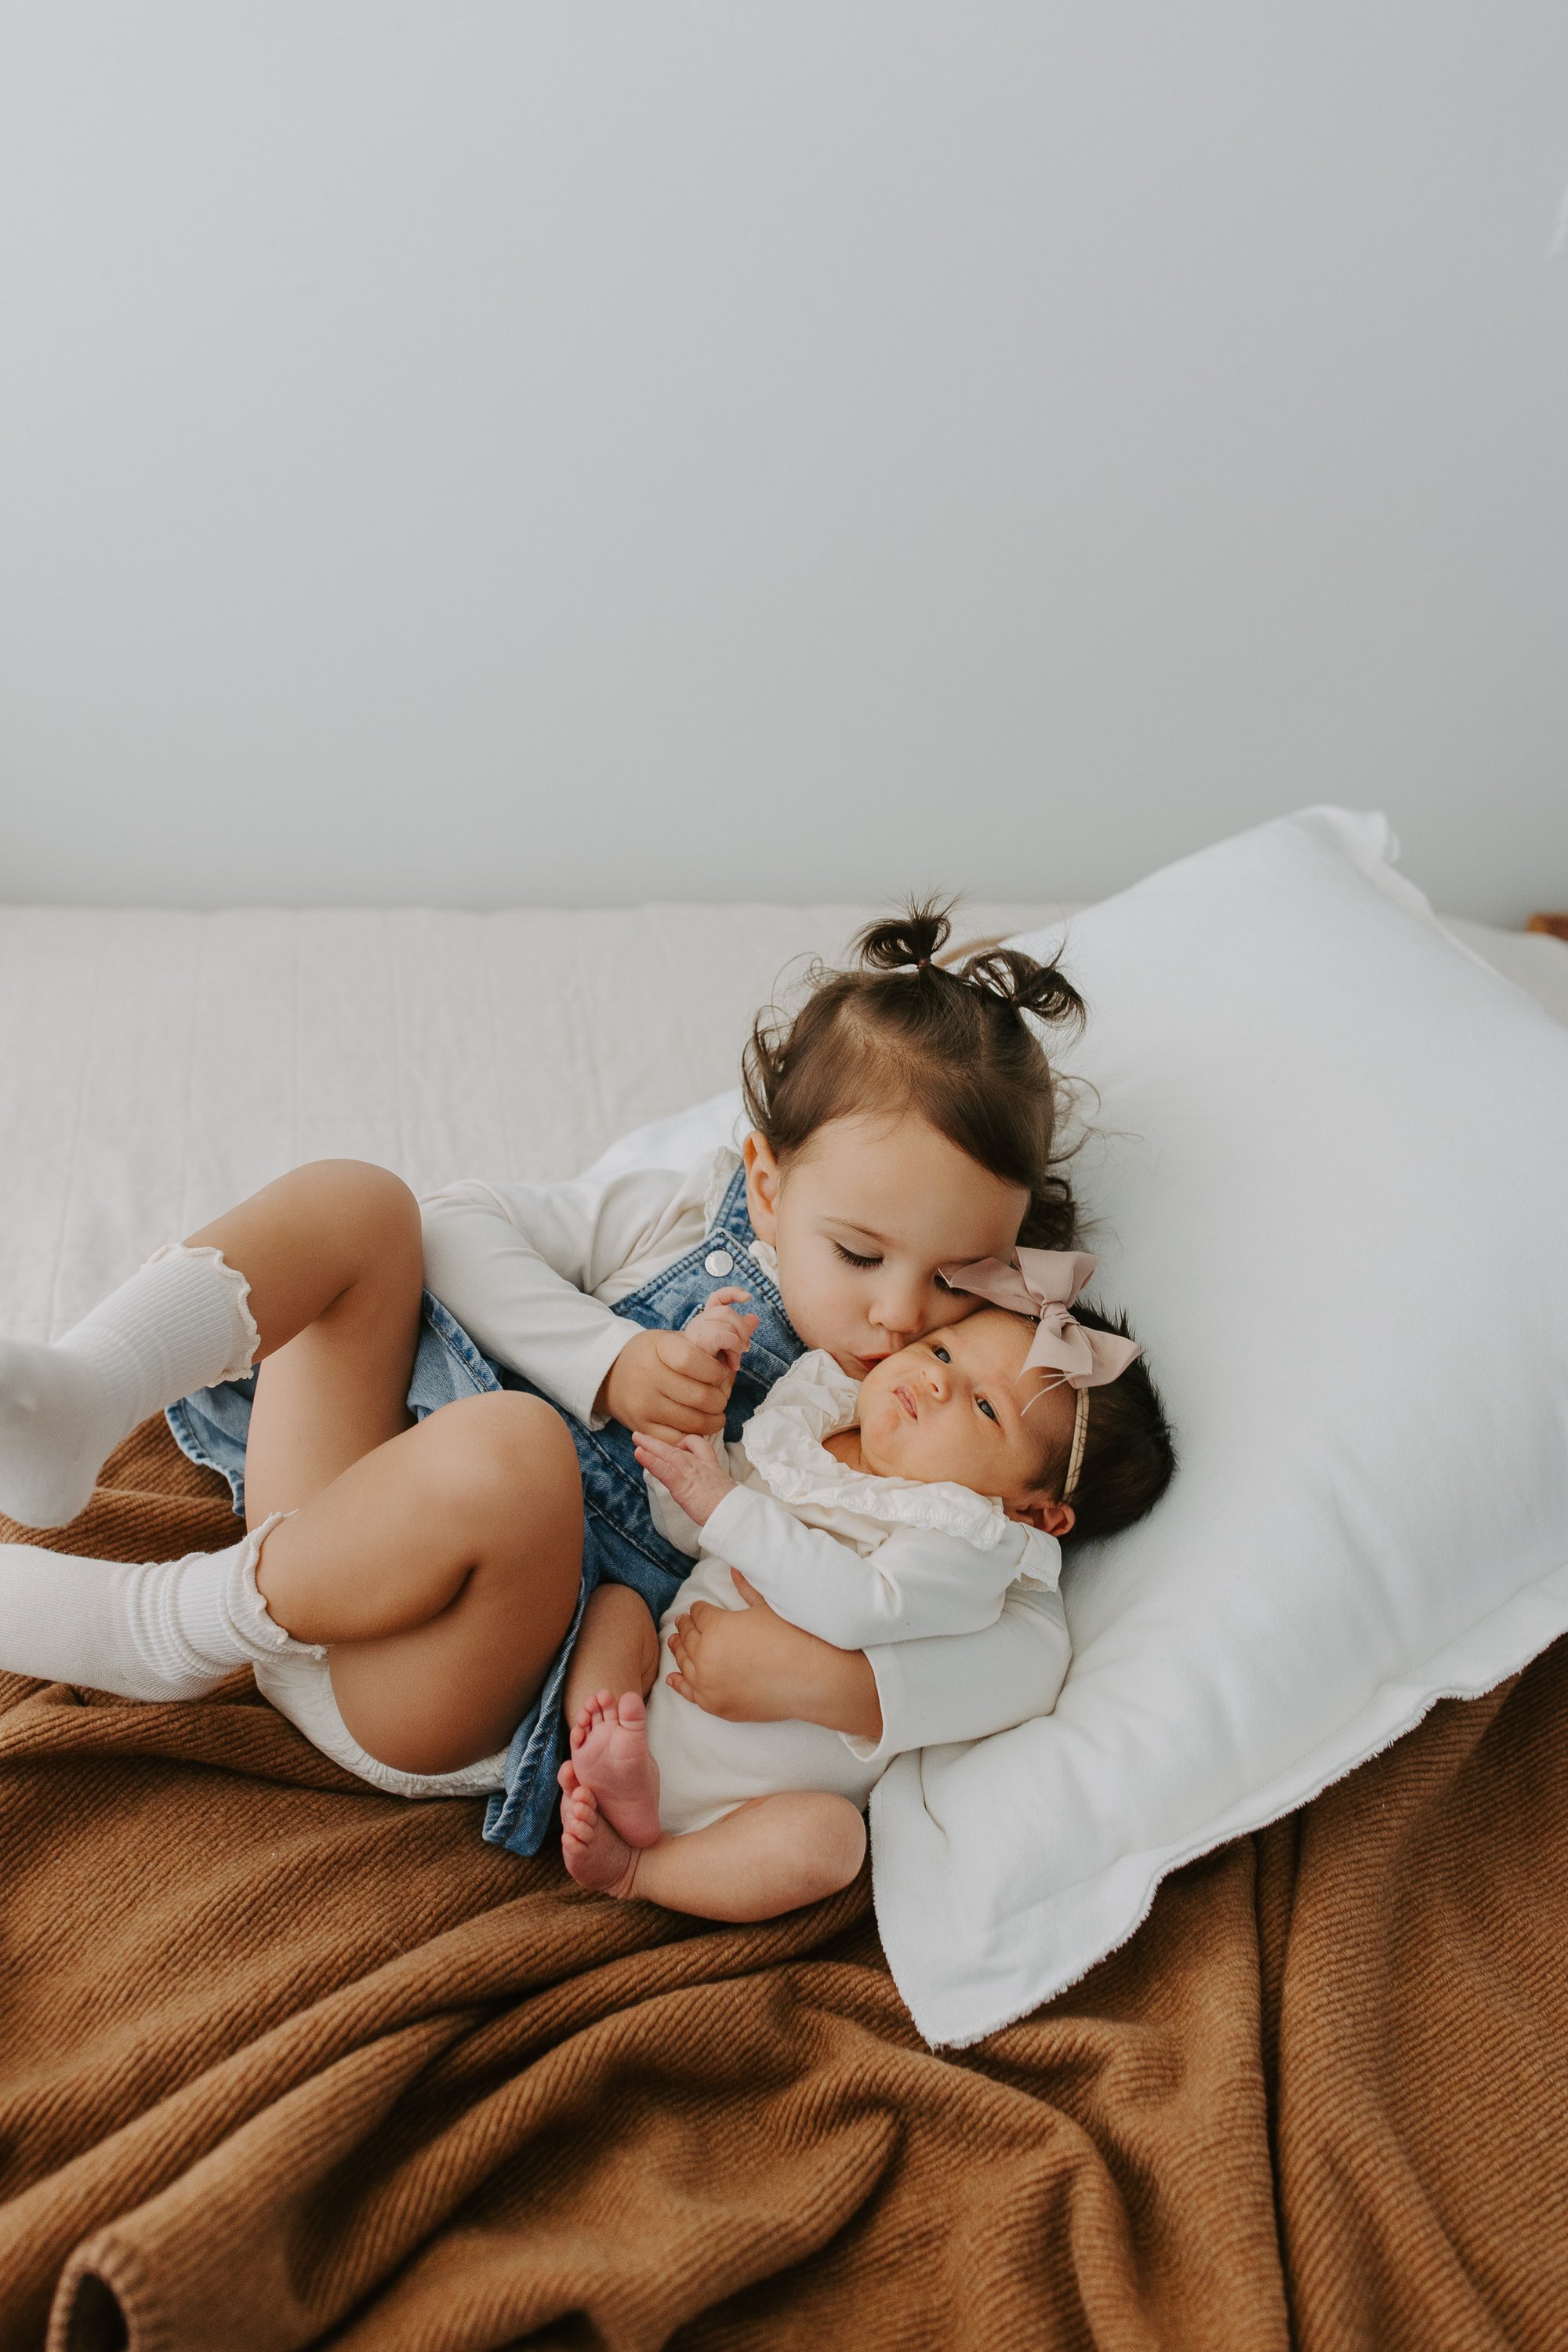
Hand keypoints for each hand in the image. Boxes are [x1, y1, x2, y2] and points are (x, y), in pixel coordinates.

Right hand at [598, 1326, 731, 1440]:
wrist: (611, 1375)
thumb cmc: (654, 1355)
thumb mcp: (676, 1338)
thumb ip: (716, 1335)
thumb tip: (756, 1320)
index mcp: (659, 1348)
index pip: (693, 1361)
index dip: (716, 1371)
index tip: (721, 1373)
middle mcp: (649, 1377)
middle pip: (701, 1397)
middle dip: (721, 1398)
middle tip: (721, 1393)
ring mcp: (644, 1405)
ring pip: (695, 1422)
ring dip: (714, 1419)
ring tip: (714, 1409)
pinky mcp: (643, 1427)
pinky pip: (680, 1439)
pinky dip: (696, 1435)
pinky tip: (698, 1423)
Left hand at [632, 1429, 735, 1525]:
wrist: (735, 1513)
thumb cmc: (733, 1508)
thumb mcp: (727, 1493)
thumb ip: (716, 1490)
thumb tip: (716, 1500)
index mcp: (712, 1467)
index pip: (700, 1446)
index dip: (687, 1442)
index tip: (678, 1443)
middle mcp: (700, 1465)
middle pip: (678, 1447)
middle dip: (660, 1442)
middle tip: (644, 1437)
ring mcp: (691, 1472)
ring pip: (668, 1453)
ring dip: (650, 1445)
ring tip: (636, 1438)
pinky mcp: (682, 1483)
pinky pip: (663, 1468)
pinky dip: (649, 1460)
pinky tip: (639, 1453)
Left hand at [666, 1571, 884, 1739]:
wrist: (811, 1679)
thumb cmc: (792, 1638)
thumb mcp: (767, 1607)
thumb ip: (746, 1587)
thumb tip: (734, 1569)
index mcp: (715, 1626)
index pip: (698, 1614)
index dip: (700, 1610)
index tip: (700, 1609)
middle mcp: (704, 1655)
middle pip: (688, 1637)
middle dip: (686, 1628)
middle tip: (683, 1623)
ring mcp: (708, 1683)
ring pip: (684, 1663)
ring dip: (679, 1650)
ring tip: (675, 1643)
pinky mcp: (716, 1705)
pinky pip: (689, 1693)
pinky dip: (679, 1683)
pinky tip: (673, 1677)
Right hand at [682, 1286, 758, 1377]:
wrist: (697, 1395)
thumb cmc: (711, 1376)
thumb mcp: (729, 1353)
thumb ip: (740, 1334)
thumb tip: (754, 1317)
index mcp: (705, 1324)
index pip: (716, 1299)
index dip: (731, 1293)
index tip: (747, 1298)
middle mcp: (697, 1325)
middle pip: (725, 1310)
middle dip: (742, 1329)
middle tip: (745, 1350)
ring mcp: (694, 1334)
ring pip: (725, 1322)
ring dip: (737, 1343)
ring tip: (735, 1362)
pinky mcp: (695, 1345)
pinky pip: (722, 1336)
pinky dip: (732, 1348)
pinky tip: (731, 1364)